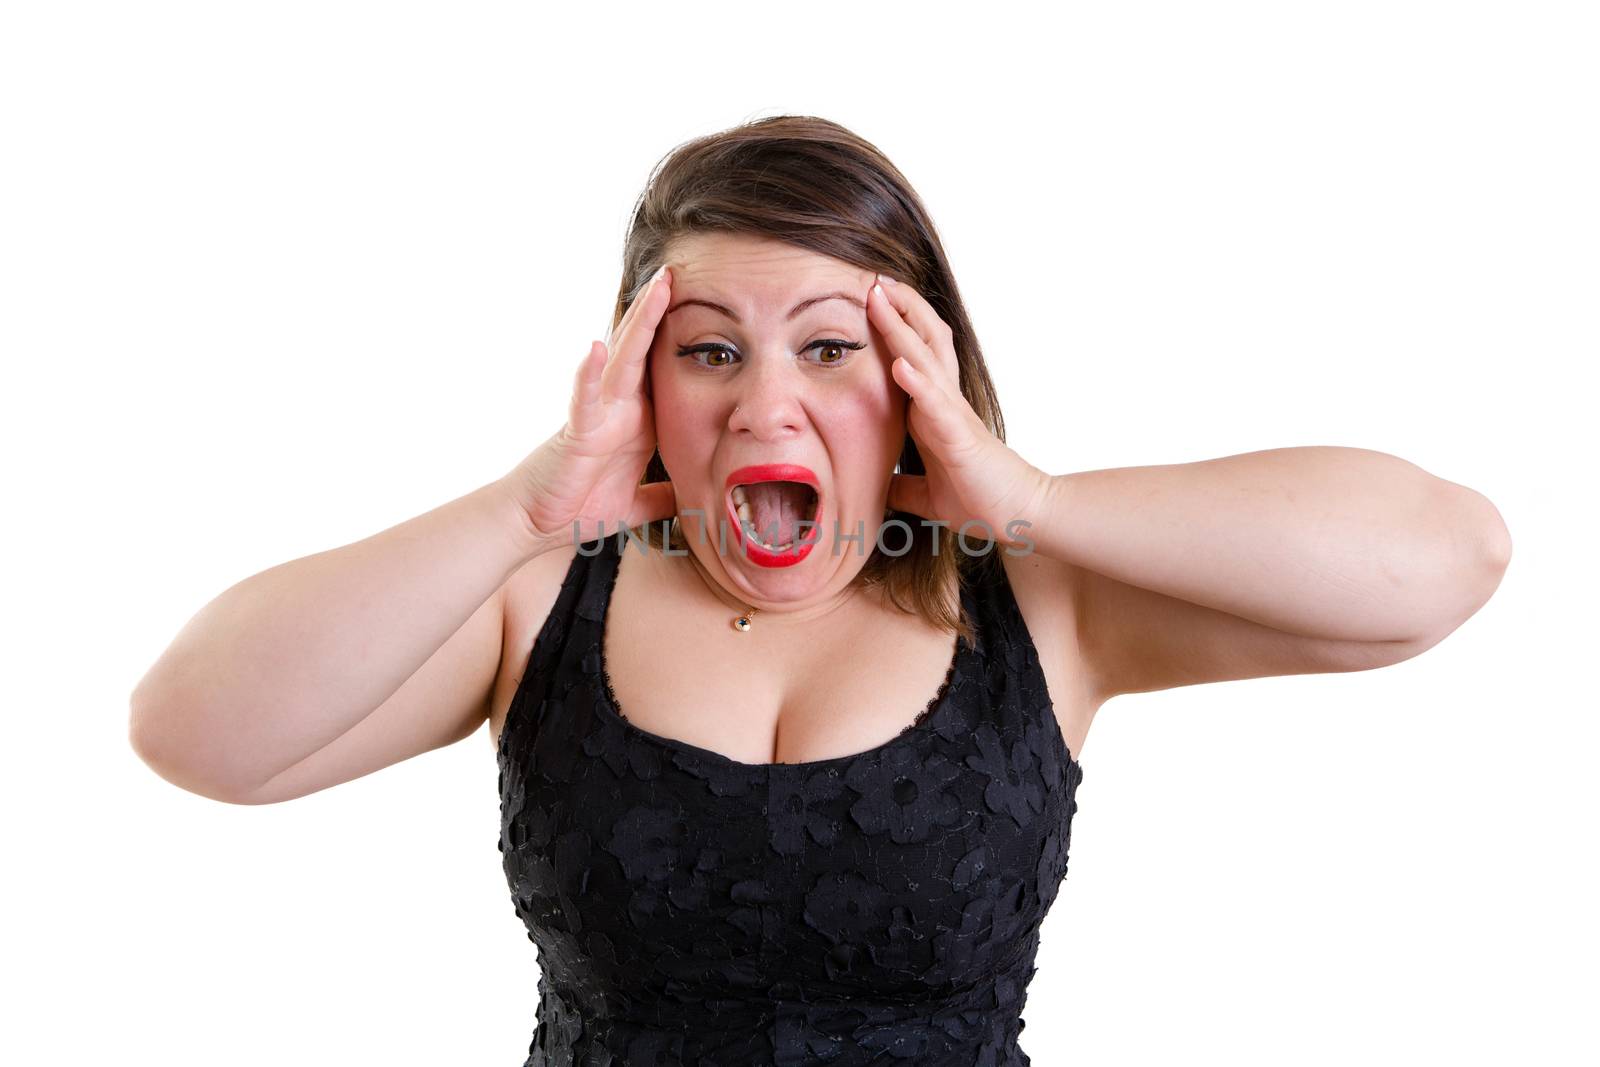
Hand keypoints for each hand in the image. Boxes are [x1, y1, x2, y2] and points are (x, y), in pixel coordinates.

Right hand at [499, 266, 677, 548]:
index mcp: (636, 420)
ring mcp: (597, 415)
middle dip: (661, 312)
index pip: (661, 369)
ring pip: (620, 361)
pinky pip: (584, 400)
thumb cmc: (580, 506)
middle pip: (643, 351)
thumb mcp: (638, 503)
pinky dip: (589, 373)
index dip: (679, 337)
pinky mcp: (577, 433)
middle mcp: (617, 408)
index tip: (706, 304)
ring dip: (638, 324)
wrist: (538, 525)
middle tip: (680, 272)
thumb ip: (664, 497)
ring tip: (656, 288)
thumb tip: (695, 500)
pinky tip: (597, 349)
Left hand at [869, 274, 1047, 547]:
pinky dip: (917, 381)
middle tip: (873, 279)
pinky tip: (898, 363)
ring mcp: (954, 414)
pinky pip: (936, 403)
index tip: (870, 300)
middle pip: (924, 340)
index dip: (894, 326)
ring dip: (901, 328)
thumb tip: (882, 489)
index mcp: (936, 410)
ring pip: (926, 358)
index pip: (914, 355)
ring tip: (880, 298)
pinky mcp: (960, 436)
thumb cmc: (980, 499)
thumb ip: (906, 487)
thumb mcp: (929, 493)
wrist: (1018, 517)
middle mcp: (946, 402)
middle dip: (898, 308)